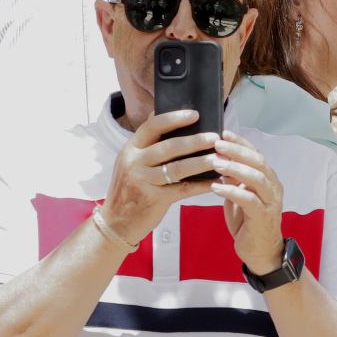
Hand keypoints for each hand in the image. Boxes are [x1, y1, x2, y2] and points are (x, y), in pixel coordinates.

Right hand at [102, 110, 219, 244]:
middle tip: (215, 137)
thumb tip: (162, 114)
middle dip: (195, 141)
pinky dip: (200, 185)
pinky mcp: (154, 199)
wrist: (116, 222)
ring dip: (201, 162)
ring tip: (219, 158)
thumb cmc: (130, 187)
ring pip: (178, 168)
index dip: (174, 118)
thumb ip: (147, 143)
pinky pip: (183, 189)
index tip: (195, 114)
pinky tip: (214, 181)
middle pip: (169, 147)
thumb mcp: (131, 161)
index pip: (152, 126)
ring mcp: (143, 181)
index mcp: (131, 149)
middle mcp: (134, 162)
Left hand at [210, 131, 285, 275]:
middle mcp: (274, 187)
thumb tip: (218, 159)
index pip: (256, 154)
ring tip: (215, 162)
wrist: (261, 253)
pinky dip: (232, 191)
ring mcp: (271, 202)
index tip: (223, 132)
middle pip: (258, 162)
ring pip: (257, 178)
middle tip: (217, 143)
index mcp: (269, 179)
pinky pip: (249, 200)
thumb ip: (233, 180)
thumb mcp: (239, 197)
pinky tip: (216, 187)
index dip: (241, 142)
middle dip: (237, 151)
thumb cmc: (249, 223)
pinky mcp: (264, 217)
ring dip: (235, 168)